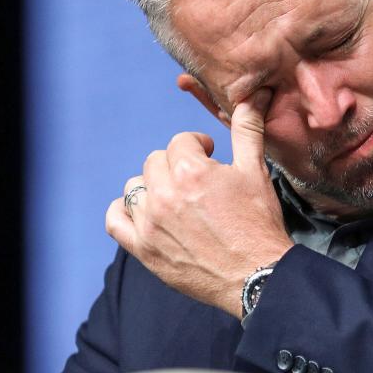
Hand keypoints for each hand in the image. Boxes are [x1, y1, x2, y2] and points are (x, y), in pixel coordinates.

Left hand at [106, 90, 292, 317]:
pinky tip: (143, 212)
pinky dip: (123, 211)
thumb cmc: (258, 223)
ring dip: (153, 187)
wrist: (257, 274)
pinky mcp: (143, 248)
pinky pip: (114, 219)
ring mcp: (150, 222)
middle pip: (156, 161)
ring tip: (175, 198)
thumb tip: (253, 97)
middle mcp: (165, 194)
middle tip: (198, 181)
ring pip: (135, 187)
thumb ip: (248, 132)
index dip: (199, 147)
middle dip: (176, 165)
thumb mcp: (256, 173)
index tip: (211, 157)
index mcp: (191, 171)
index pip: (182, 141)